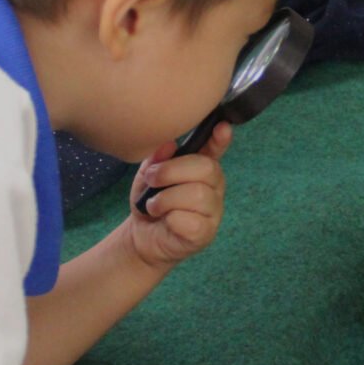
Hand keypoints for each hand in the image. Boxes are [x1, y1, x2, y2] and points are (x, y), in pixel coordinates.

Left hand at [126, 123, 230, 268]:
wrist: (141, 237)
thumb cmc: (150, 201)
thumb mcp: (148, 175)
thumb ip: (157, 158)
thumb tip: (169, 145)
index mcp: (201, 167)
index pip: (216, 149)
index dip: (221, 138)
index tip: (222, 127)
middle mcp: (213, 186)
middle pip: (206, 168)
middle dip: (172, 171)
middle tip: (152, 179)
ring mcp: (213, 210)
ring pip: (198, 195)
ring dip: (166, 199)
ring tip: (154, 205)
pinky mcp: (206, 232)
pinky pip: (192, 220)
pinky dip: (171, 218)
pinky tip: (165, 221)